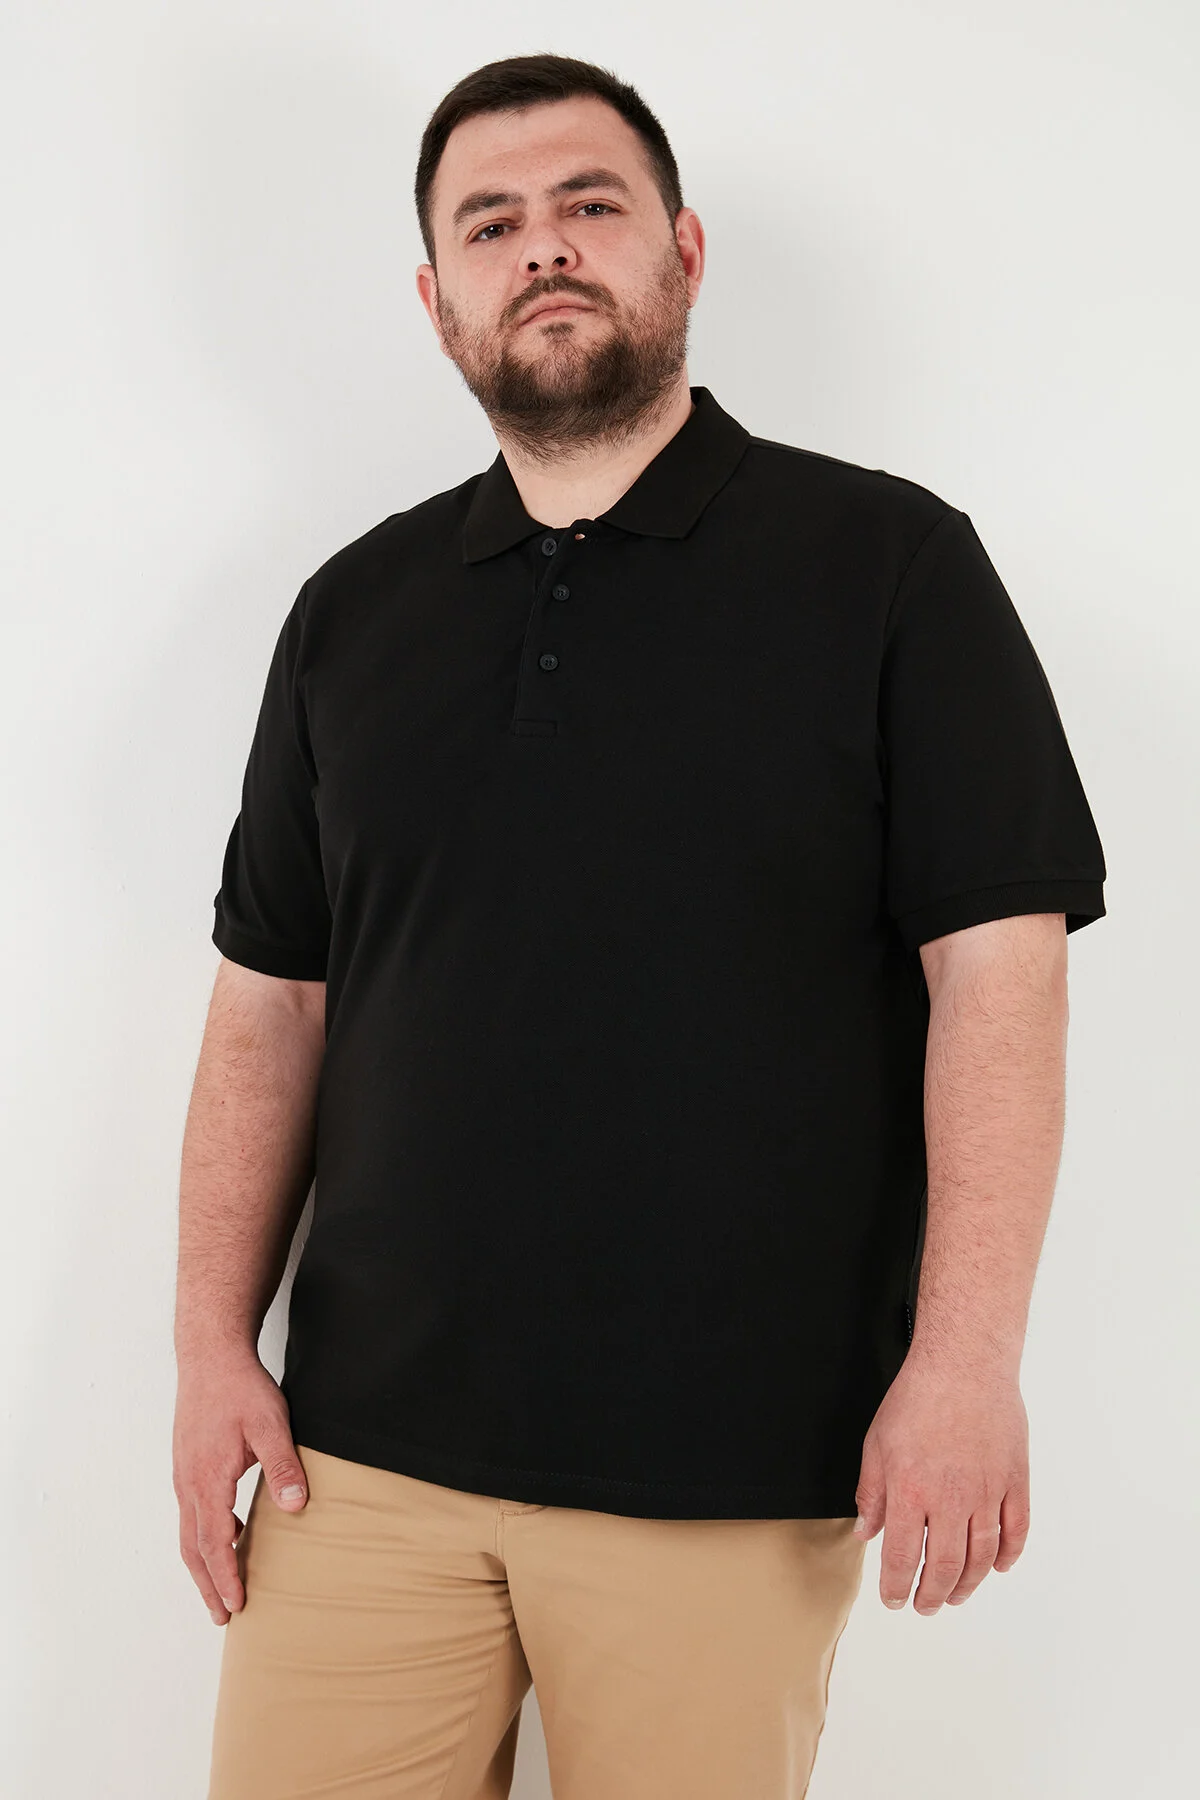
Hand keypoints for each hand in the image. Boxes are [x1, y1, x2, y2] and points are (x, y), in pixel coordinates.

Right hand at [173, 1348, 309, 1625]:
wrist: (210, 1356)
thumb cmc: (240, 1388)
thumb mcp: (271, 1425)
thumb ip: (283, 1467)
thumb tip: (296, 1508)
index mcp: (207, 1480)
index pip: (213, 1543)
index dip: (224, 1577)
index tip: (235, 1606)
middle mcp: (189, 1483)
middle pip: (194, 1548)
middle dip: (208, 1584)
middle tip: (222, 1617)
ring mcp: (185, 1474)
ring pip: (190, 1531)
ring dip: (204, 1563)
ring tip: (221, 1589)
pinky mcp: (189, 1464)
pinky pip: (193, 1511)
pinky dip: (204, 1535)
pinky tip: (227, 1534)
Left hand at [852, 1356, 1029, 1612]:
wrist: (964, 1365)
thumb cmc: (916, 1398)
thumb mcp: (877, 1443)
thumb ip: (871, 1492)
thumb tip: (866, 1531)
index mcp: (911, 1493)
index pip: (903, 1558)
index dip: (897, 1587)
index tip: (894, 1600)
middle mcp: (950, 1501)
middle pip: (945, 1568)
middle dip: (932, 1595)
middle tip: (925, 1606)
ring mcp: (987, 1494)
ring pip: (981, 1557)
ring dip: (968, 1584)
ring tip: (956, 1595)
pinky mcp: (1014, 1482)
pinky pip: (1016, 1531)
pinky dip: (1007, 1556)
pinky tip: (996, 1566)